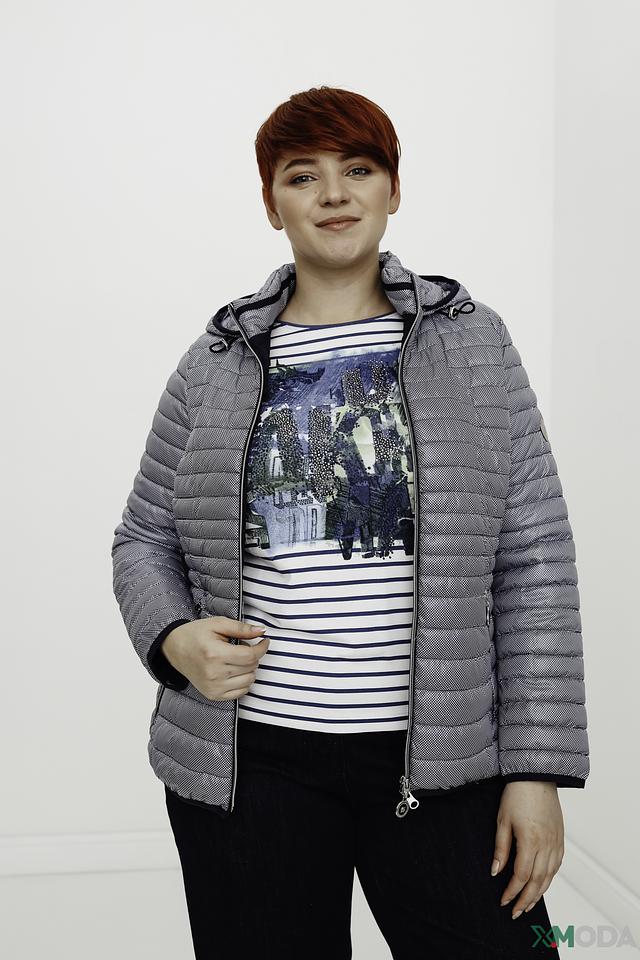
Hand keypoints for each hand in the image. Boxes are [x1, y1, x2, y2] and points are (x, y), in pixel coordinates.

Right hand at [162, 616, 269, 700]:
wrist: (175, 649)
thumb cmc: (196, 635)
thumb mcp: (217, 624)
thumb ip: (241, 628)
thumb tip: (261, 631)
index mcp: (215, 654)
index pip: (250, 656)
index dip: (262, 648)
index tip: (264, 641)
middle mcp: (214, 673)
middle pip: (251, 667)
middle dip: (253, 655)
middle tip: (242, 647)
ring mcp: (214, 687)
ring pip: (249, 680)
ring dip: (249, 669)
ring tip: (236, 659)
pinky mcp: (213, 695)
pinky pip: (241, 692)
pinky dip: (243, 681)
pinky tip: (234, 671)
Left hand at [491, 781, 564, 918]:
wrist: (536, 776)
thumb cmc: (517, 795)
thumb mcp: (502, 820)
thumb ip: (501, 848)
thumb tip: (496, 871)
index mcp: (531, 841)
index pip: (521, 876)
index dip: (512, 892)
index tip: (503, 901)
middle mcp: (547, 845)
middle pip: (537, 881)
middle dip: (526, 900)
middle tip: (516, 912)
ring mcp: (556, 842)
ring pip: (549, 876)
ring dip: (539, 893)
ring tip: (528, 905)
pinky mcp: (560, 838)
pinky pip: (557, 865)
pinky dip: (549, 879)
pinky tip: (542, 884)